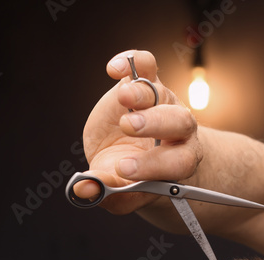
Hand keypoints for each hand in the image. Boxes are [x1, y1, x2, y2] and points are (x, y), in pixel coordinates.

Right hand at [72, 50, 202, 215]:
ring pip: (161, 94)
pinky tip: (114, 69)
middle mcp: (179, 131)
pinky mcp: (146, 82)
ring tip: (123, 97)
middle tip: (127, 127)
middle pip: (180, 122)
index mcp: (179, 162)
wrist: (130, 154)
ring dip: (142, 93)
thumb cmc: (131, 178)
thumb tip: (84, 189)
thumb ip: (108, 193)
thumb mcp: (122, 191)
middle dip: (154, 124)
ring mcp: (163, 103)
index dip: (155, 165)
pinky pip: (146, 65)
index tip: (123, 169)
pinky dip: (133, 61)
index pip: (178, 162)